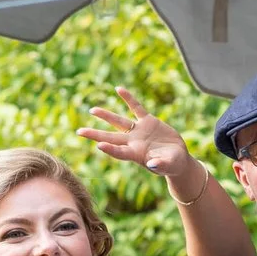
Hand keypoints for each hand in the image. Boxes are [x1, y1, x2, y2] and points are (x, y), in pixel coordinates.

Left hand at [78, 89, 195, 182]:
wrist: (177, 158)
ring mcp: (139, 131)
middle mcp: (133, 142)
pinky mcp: (148, 121)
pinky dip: (128, 98)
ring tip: (92, 110)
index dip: (110, 149)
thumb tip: (152, 165)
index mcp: (137, 154)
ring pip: (119, 122)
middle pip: (111, 137)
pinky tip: (119, 89)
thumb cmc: (172, 165)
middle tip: (79, 132)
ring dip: (106, 116)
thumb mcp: (168, 166)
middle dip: (96, 134)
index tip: (99, 145)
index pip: (120, 152)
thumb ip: (160, 165)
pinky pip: (136, 107)